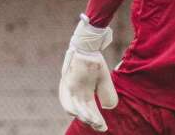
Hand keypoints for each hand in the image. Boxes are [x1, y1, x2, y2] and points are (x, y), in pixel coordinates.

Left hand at [59, 15, 118, 131]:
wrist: (88, 47)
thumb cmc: (95, 63)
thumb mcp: (104, 81)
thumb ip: (107, 94)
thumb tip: (108, 108)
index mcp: (85, 93)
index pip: (90, 110)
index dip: (97, 120)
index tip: (104, 128)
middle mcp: (76, 94)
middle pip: (83, 111)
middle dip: (92, 120)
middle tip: (100, 126)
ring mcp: (70, 89)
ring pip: (74, 108)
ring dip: (82, 116)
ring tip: (92, 121)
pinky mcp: (66, 83)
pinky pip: (65, 99)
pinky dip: (70, 107)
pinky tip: (77, 113)